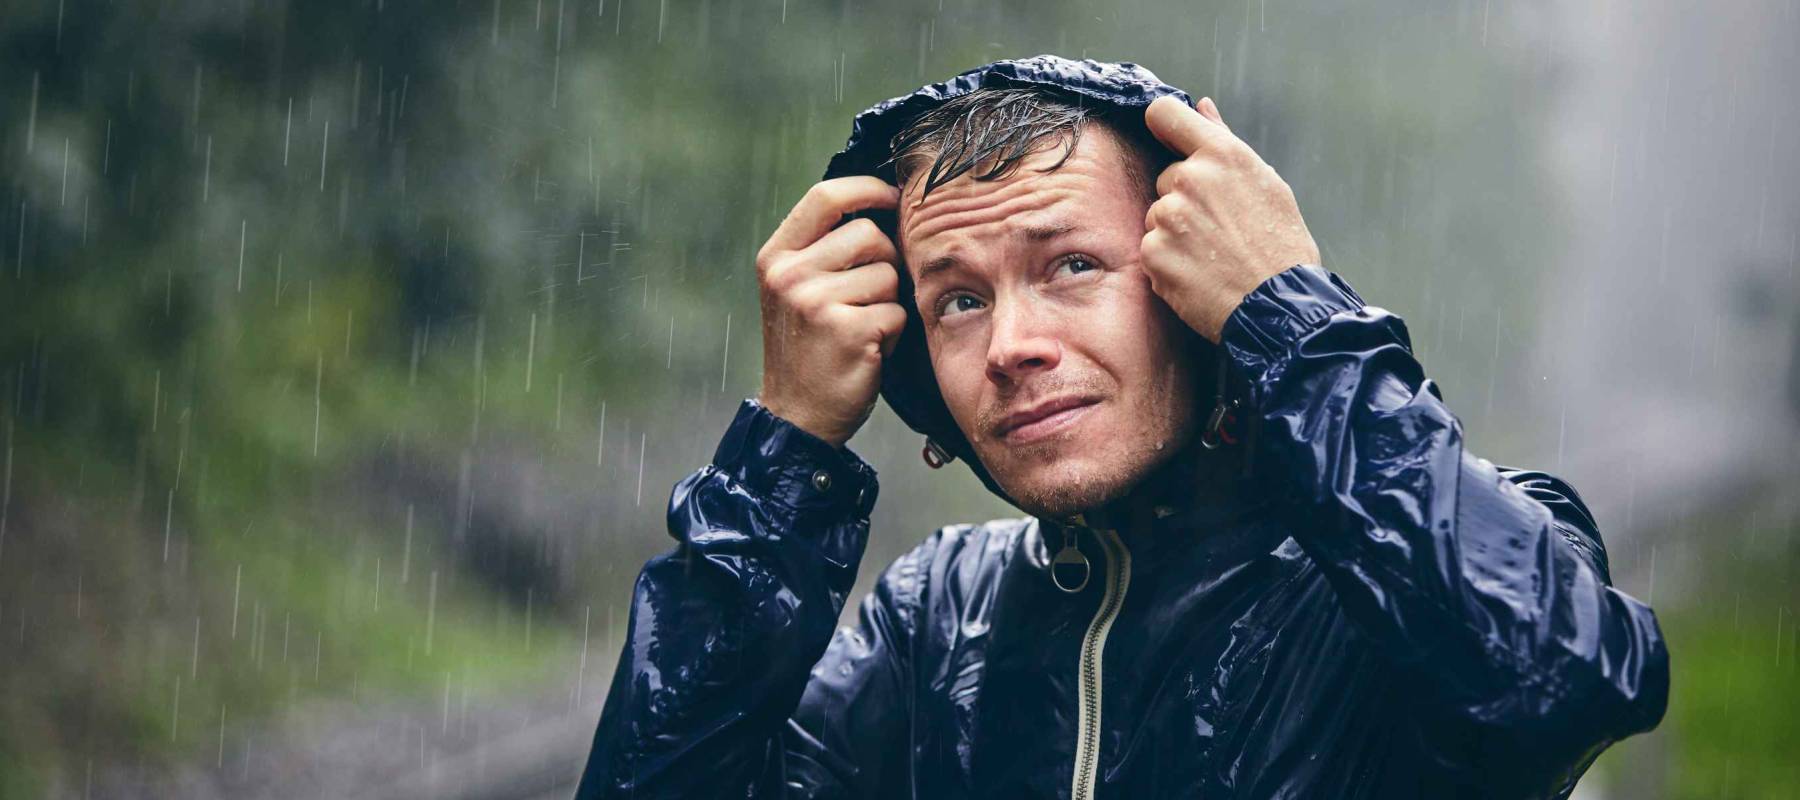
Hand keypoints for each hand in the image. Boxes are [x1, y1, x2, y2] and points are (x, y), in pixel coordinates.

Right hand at [755, 177, 907, 447]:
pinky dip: (894, 333)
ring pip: (889, 274)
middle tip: (869, 298)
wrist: (797, 415)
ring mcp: (816, 302)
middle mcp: (790, 275)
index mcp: (776, 257)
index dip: (867, 189)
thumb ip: (824, 248)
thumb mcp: (797, 290)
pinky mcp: (848, 331)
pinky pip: (898, 312)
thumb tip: (882, 203)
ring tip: (864, 327)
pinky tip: (870, 350)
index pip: (825, 196)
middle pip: (869, 234)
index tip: (892, 198)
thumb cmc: (808, 348)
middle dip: (884, 262)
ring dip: (889, 301)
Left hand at [1140, 95, 1321, 341]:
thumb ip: (1224, 141)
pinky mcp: (1153, 253)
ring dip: (1176, 233)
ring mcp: (1168, 217)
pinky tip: (1199, 274)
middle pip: (1166, 178)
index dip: (1163, 125)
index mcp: (1222, 155)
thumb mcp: (1265, 182)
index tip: (1168, 139)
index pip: (1165, 114)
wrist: (1279, 305)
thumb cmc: (1280, 245)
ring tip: (1212, 255)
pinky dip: (1169, 263)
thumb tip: (1202, 107)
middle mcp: (1190, 179)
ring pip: (1158, 216)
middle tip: (1219, 228)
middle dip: (1184, 199)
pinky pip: (1152, 250)